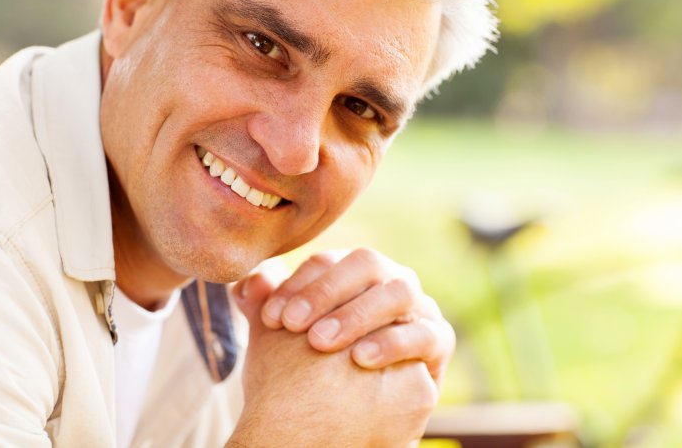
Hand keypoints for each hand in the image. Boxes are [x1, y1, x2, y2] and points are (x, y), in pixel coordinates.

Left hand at [229, 274, 436, 447]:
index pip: (327, 262)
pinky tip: (361, 358)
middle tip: (293, 326)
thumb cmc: (320, 372)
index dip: (298, 284)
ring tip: (322, 342)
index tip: (269, 317)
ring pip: (398, 291)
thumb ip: (268, 311)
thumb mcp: (287, 343)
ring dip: (358, 313)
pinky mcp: (438, 341)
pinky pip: (425, 333)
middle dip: (326, 292)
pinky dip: (393, 342)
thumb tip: (243, 286)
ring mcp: (419, 308)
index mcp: (355, 273)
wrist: (355, 418)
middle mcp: (390, 280)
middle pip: (366, 264)